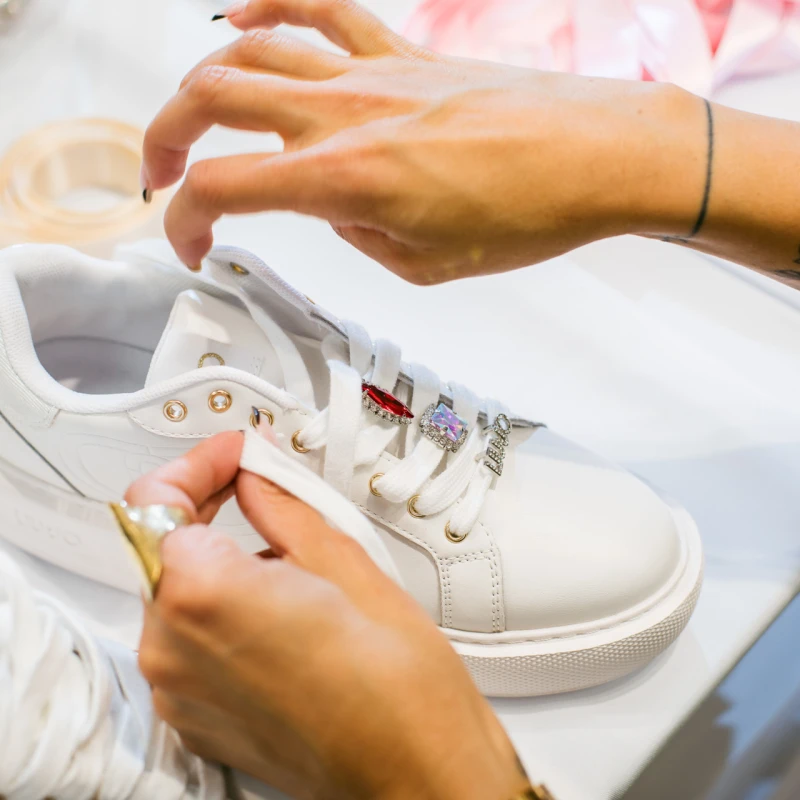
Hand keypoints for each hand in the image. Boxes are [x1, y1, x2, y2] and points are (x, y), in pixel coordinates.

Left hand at [127, 431, 526, 799]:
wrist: (416, 767)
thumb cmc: (397, 684)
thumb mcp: (342, 559)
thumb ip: (280, 501)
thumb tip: (257, 472)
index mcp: (204, 595)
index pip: (156, 497)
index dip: (198, 463)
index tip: (235, 454)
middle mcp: (173, 648)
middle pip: (161, 545)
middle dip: (206, 506)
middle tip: (255, 483)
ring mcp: (179, 690)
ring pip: (174, 592)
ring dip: (215, 558)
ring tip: (283, 552)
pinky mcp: (195, 716)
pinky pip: (186, 639)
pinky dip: (218, 607)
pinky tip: (276, 605)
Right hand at [141, 0, 705, 282]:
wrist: (595, 158)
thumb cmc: (527, 213)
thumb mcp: (422, 263)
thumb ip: (356, 232)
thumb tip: (333, 206)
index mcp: (343, 179)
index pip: (222, 188)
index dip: (184, 224)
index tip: (192, 248)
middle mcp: (343, 113)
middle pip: (210, 97)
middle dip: (163, 137)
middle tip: (160, 173)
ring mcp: (369, 72)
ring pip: (250, 48)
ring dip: (202, 80)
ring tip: (192, 111)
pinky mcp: (399, 52)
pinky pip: (319, 8)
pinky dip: (268, 6)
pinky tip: (241, 16)